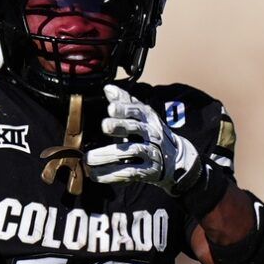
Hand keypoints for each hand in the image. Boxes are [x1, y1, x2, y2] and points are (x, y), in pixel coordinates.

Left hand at [87, 85, 201, 191]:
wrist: (174, 159)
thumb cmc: (150, 134)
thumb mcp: (141, 116)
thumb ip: (124, 103)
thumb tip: (108, 88)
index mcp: (148, 118)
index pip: (137, 110)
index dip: (124, 109)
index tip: (111, 108)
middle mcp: (152, 133)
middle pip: (136, 128)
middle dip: (120, 126)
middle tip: (104, 126)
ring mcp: (152, 152)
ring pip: (131, 151)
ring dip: (109, 154)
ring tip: (89, 158)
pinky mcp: (149, 170)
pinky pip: (130, 172)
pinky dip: (112, 174)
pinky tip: (96, 175)